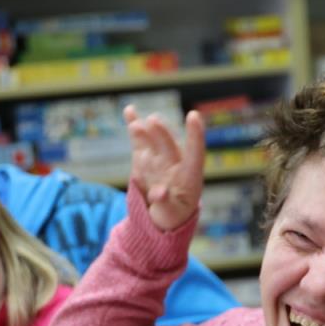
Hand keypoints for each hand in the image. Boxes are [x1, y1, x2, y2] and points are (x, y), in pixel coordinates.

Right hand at [124, 105, 205, 230]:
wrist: (160, 215)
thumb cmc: (172, 216)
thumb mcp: (171, 214)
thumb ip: (165, 203)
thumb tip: (159, 193)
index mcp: (190, 176)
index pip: (195, 152)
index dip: (195, 135)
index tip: (193, 116)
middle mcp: (176, 163)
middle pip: (170, 146)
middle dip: (162, 134)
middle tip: (153, 122)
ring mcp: (159, 158)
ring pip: (154, 141)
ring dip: (147, 131)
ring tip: (138, 124)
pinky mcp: (144, 157)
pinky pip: (140, 141)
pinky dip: (134, 126)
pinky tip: (129, 110)